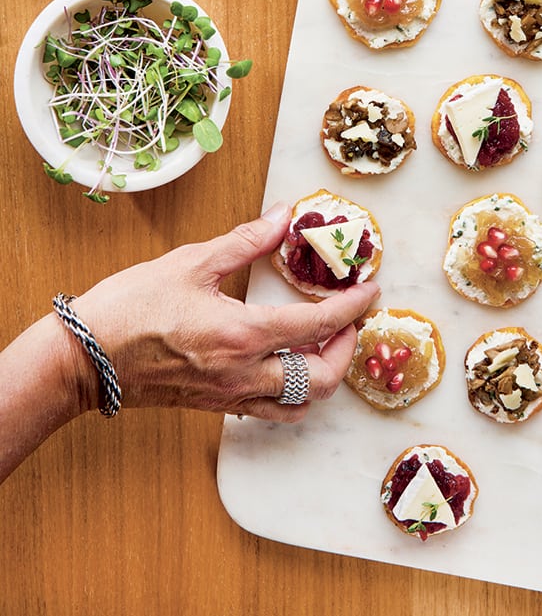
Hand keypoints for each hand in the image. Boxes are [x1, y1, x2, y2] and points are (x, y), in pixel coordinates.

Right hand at [68, 202, 379, 421]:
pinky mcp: (216, 406)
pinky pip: (272, 412)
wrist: (82, 359)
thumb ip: (245, 241)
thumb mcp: (190, 262)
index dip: (354, 308)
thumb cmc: (130, 308)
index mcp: (242, 334)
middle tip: (349, 320)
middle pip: (323, 378)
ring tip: (324, 344)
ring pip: (302, 404)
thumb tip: (283, 216)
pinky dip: (294, 394)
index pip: (319, 326)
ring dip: (325, 376)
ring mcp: (231, 396)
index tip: (370, 291)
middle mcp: (244, 373)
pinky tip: (287, 366)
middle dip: (348, 349)